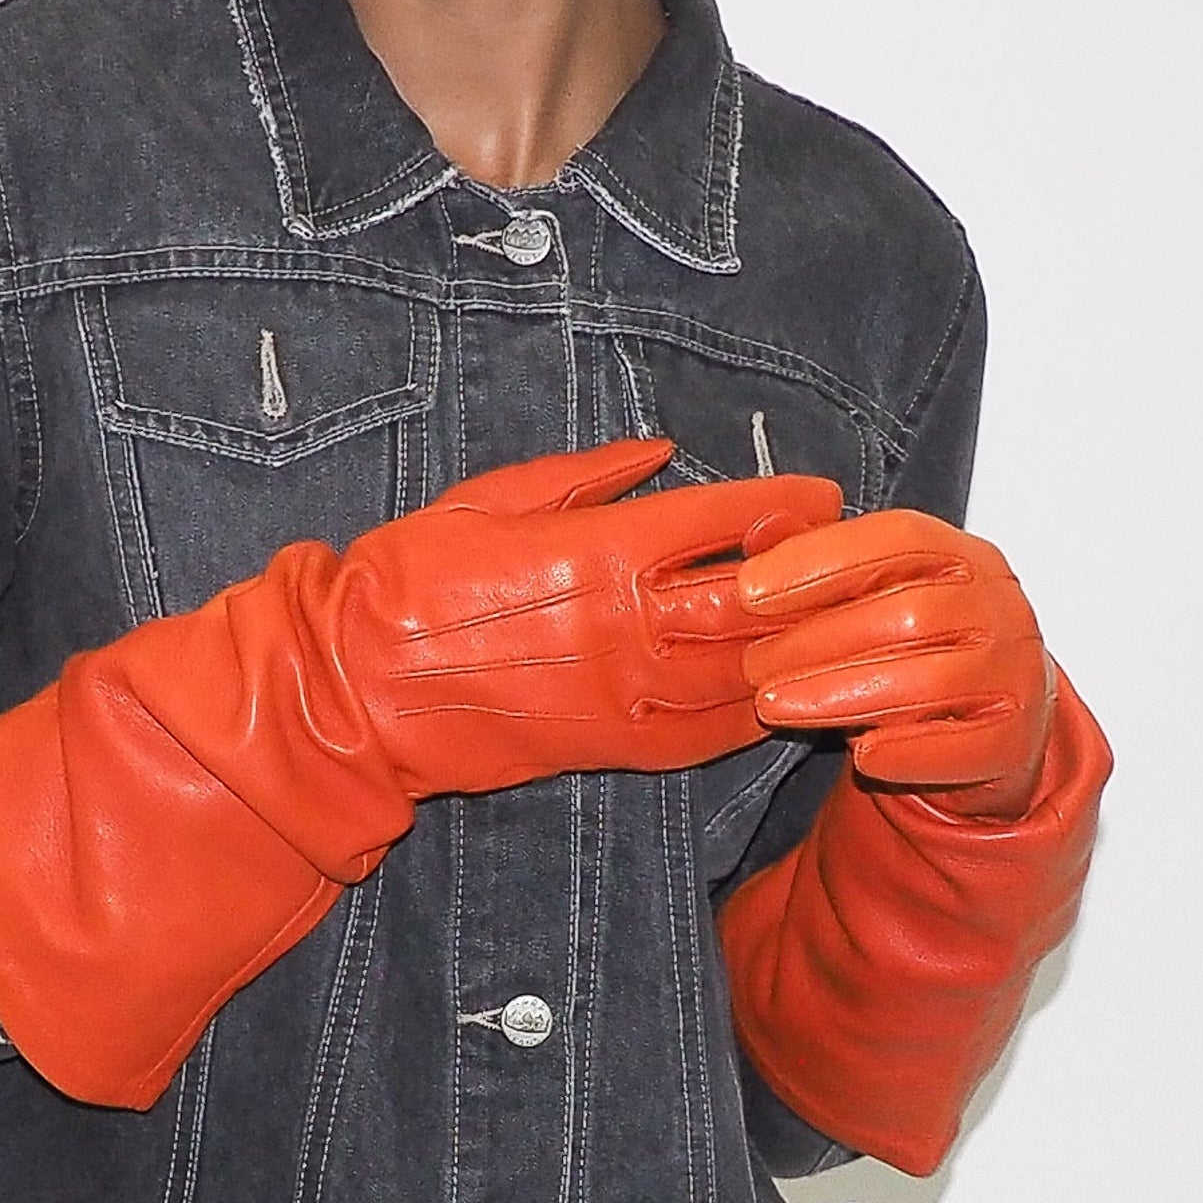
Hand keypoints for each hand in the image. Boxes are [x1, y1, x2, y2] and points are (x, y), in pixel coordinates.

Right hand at [335, 439, 844, 796]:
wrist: (355, 690)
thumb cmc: (407, 579)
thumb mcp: (490, 499)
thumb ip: (585, 475)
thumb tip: (659, 453)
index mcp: (597, 552)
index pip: (722, 521)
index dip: (783, 503)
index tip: (821, 492)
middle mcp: (626, 626)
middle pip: (755, 599)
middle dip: (811, 573)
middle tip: (847, 553)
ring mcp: (624, 696)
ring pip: (744, 671)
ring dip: (795, 646)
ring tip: (831, 622)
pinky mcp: (609, 749)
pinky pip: (707, 736)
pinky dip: (753, 712)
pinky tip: (777, 692)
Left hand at [737, 508, 1054, 817]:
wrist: (988, 723)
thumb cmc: (914, 645)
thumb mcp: (867, 593)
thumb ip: (817, 557)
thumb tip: (757, 530)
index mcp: (962, 554)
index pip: (896, 539)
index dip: (818, 560)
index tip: (750, 589)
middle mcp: (999, 605)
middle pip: (907, 614)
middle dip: (817, 640)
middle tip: (753, 663)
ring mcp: (1016, 671)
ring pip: (929, 681)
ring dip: (842, 695)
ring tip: (775, 705)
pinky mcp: (1017, 738)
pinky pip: (962, 747)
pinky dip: (906, 751)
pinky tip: (859, 755)